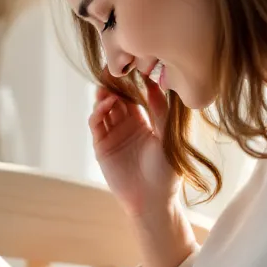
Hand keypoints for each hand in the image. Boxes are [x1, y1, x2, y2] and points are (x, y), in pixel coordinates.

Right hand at [90, 75, 178, 219]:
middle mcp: (127, 126)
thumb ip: (161, 110)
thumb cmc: (167, 172)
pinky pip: (96, 124)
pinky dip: (98, 112)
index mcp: (145, 122)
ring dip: (104, 96)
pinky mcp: (102, 146)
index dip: (131, 82)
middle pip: (116, 99)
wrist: (153, 200)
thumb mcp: (169, 136)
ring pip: (104, 109)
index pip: (134, 96)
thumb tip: (155, 83)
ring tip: (109, 88)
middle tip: (113, 70)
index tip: (131, 66)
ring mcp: (113, 136)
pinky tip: (106, 104)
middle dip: (114, 85)